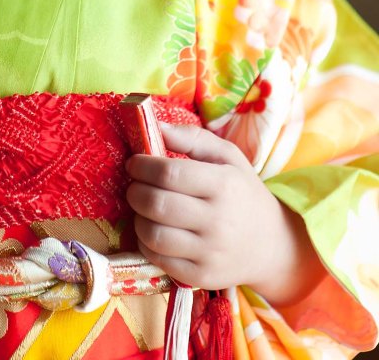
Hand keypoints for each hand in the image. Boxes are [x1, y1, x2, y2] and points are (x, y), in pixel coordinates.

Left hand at [125, 123, 323, 304]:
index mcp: (223, 185)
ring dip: (137, 217)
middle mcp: (218, 221)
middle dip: (135, 190)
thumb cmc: (242, 192)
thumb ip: (192, 138)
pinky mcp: (201, 277)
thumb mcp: (228, 156)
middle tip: (134, 184)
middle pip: (157, 204)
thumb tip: (157, 128)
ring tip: (143, 207)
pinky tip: (152, 229)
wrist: (271, 244)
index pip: (169, 173)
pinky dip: (145, 243)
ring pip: (153, 234)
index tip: (135, 162)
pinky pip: (159, 259)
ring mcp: (209, 253)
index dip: (142, 166)